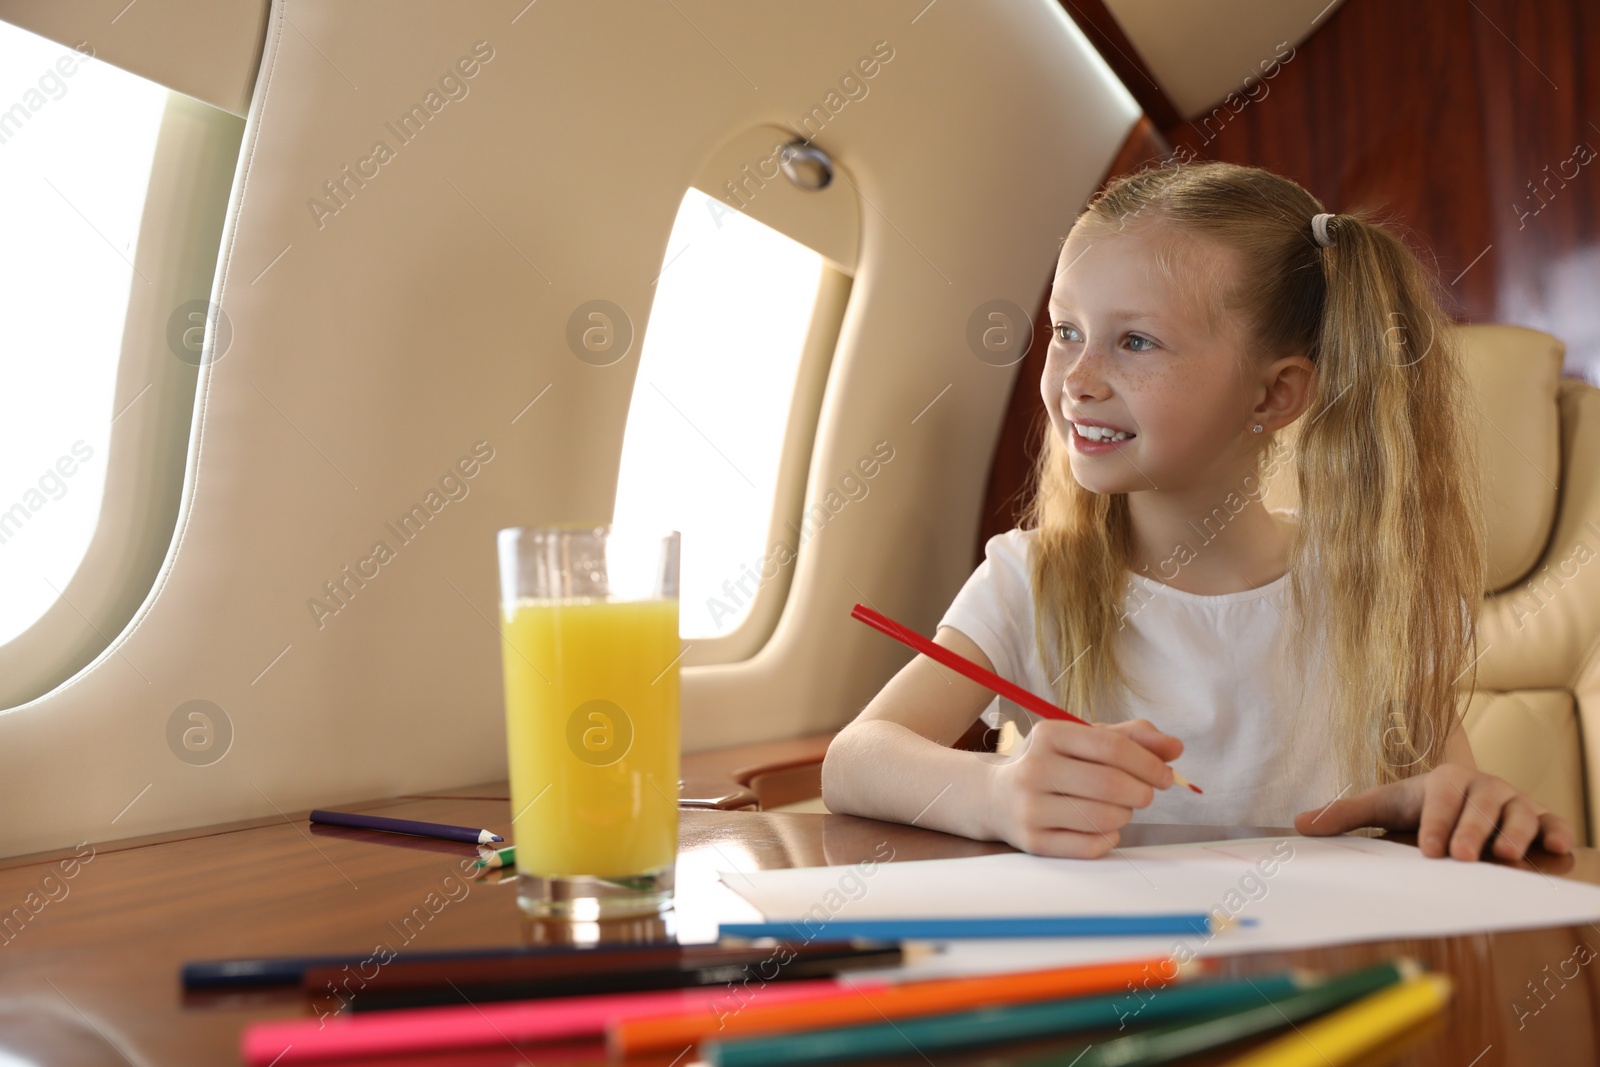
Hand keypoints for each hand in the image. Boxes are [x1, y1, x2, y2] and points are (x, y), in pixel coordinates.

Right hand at [986, 718, 1181, 858]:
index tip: (1166, 775)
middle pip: (1111, 784)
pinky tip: (1102, 826)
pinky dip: (1109, 837)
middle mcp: (1034, 769)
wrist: (994, 795)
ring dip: (1126, 815)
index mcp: (1048, 734)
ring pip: (1104, 817)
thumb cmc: (1051, 763)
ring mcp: (1030, 808)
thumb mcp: (1083, 739)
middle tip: (1145, 794)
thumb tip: (1175, 747)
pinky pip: (1091, 845)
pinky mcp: (1033, 842)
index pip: (1112, 747)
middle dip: (1142, 792)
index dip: (1149, 763)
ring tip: (1119, 808)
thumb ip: (1131, 737)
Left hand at [1292, 764, 1575, 860]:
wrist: (1460, 795)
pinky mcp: (1538, 818)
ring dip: (1514, 835)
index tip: (1428, 850)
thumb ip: (1344, 814)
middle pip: (1480, 808)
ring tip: (1506, 857)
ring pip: (1518, 815)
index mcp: (1444, 781)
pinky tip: (1556, 847)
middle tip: (1463, 857)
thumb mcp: (1384, 806)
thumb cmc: (1419, 805)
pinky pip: (1552, 823)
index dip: (1435, 823)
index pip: (1439, 800)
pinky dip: (1557, 832)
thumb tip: (1298, 825)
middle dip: (1471, 832)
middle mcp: (1483, 787)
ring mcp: (1513, 802)